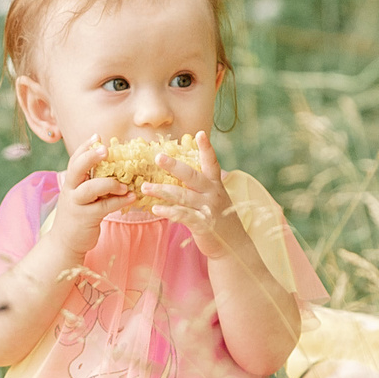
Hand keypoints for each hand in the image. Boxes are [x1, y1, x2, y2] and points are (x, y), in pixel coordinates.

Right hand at [48, 140, 136, 259]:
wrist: (65, 243)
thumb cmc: (78, 216)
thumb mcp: (81, 196)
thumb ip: (91, 183)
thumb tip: (115, 168)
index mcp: (71, 182)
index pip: (75, 160)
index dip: (85, 147)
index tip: (97, 136)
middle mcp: (71, 191)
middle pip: (77, 168)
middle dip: (91, 157)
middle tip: (105, 150)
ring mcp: (77, 205)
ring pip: (90, 188)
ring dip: (109, 183)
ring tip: (125, 185)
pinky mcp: (86, 218)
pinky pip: (104, 206)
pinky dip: (119, 201)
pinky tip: (132, 198)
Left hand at [139, 131, 234, 250]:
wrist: (234, 245)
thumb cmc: (220, 218)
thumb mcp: (215, 198)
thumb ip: (201, 186)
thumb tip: (182, 172)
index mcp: (216, 184)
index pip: (211, 163)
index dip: (206, 148)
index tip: (200, 133)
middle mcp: (213, 194)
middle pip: (191, 176)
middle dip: (174, 166)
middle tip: (158, 157)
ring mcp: (208, 209)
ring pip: (182, 196)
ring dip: (161, 191)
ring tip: (145, 187)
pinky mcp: (202, 224)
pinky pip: (182, 215)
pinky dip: (168, 212)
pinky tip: (155, 209)